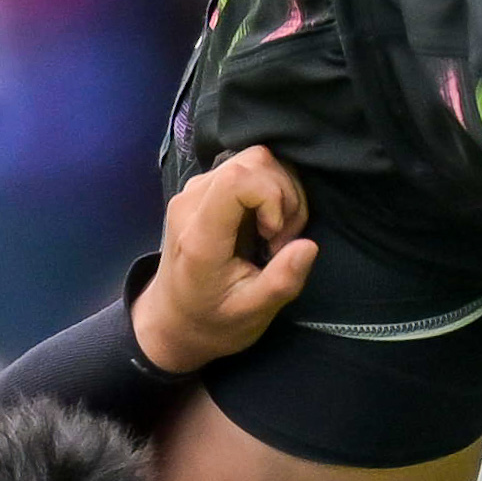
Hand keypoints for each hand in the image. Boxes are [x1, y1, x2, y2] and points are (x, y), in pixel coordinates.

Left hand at [131, 147, 316, 372]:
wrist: (172, 321)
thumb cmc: (212, 321)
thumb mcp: (252, 314)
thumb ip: (281, 282)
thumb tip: (309, 246)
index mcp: (200, 236)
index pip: (238, 180)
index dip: (273, 197)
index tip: (274, 236)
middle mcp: (192, 201)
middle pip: (254, 162)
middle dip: (284, 196)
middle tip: (279, 241)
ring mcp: (196, 190)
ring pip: (256, 159)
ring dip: (281, 193)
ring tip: (274, 235)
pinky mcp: (207, 188)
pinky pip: (250, 168)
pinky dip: (270, 191)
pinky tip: (266, 224)